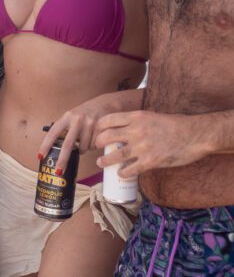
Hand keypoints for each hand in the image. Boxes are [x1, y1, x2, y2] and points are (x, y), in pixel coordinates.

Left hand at [37, 95, 111, 174]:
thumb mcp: (73, 116)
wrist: (106, 103)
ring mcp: (90, 124)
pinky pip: (95, 146)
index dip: (46, 145)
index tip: (40, 156)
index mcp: (67, 117)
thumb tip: (59, 149)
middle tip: (58, 171)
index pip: (53, 132)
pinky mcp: (101, 130)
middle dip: (63, 160)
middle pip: (68, 145)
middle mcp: (77, 120)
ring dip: (84, 149)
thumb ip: (66, 129)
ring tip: (87, 139)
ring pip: (84, 148)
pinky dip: (94, 146)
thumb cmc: (86, 113)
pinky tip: (96, 137)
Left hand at [95, 110, 209, 177]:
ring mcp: (142, 147)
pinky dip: (123, 173)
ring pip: (115, 155)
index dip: (98, 127)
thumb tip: (122, 127)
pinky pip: (131, 169)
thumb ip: (135, 120)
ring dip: (105, 160)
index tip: (96, 132)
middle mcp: (135, 131)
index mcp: (135, 117)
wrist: (193, 135)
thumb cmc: (173, 124)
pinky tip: (121, 173)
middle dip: (98, 143)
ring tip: (101, 162)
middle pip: (107, 137)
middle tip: (96, 147)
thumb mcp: (150, 116)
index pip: (108, 120)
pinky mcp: (150, 161)